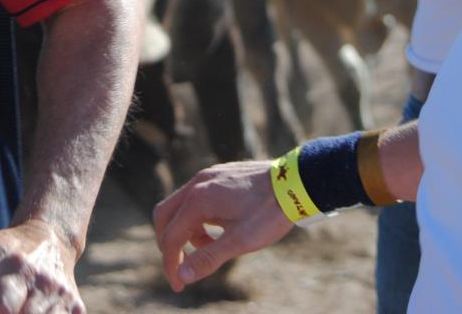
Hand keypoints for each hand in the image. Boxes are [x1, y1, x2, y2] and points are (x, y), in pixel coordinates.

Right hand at [152, 160, 293, 291]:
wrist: (296, 182)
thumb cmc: (269, 213)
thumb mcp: (240, 241)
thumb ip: (209, 258)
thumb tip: (183, 276)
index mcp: (198, 199)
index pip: (171, 237)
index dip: (172, 264)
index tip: (179, 286)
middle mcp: (197, 183)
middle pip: (165, 216)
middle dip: (169, 245)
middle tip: (182, 268)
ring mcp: (208, 176)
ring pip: (180, 207)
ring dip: (186, 232)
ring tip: (210, 249)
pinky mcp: (219, 175)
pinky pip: (196, 198)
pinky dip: (198, 219)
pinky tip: (219, 231)